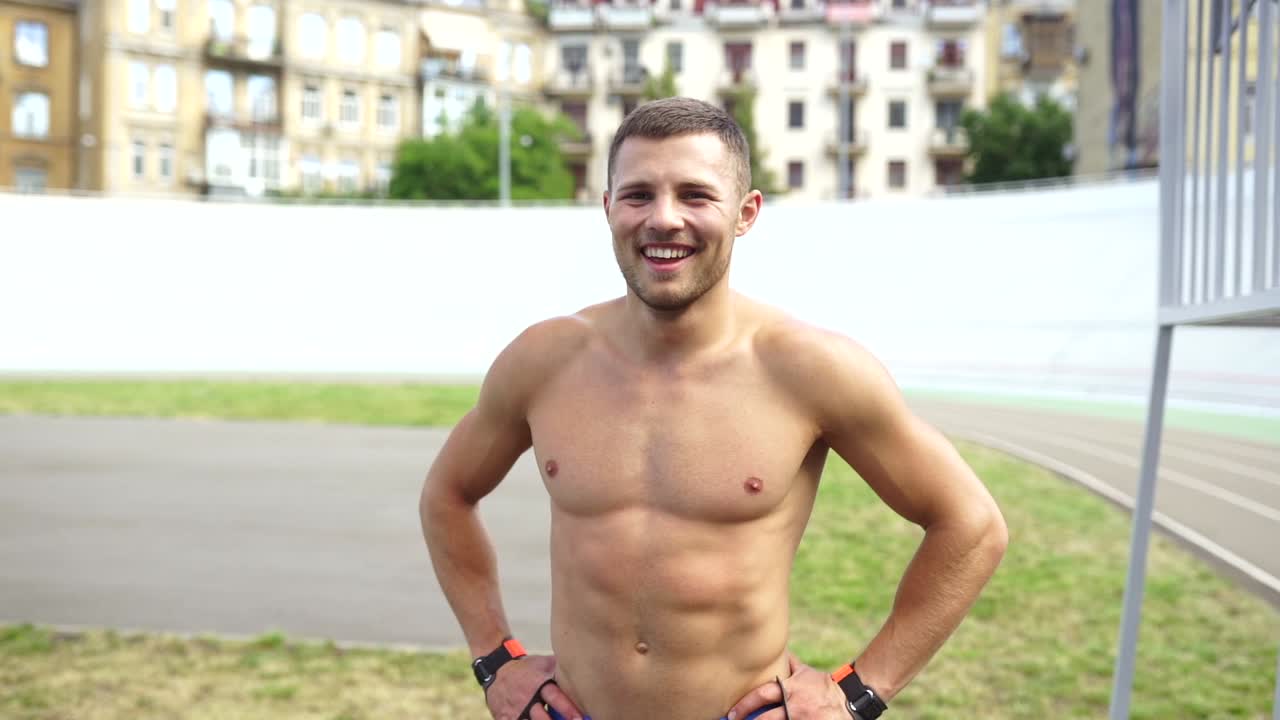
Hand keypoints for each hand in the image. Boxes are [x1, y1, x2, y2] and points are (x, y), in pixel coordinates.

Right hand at [485, 654, 586, 719]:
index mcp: (538, 683)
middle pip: (542, 717)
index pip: (554, 697)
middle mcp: (527, 698)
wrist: (497, 668)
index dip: (567, 709)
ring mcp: (515, 710)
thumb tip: (585, 668)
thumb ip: (561, 670)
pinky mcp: (505, 718)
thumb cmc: (527, 667)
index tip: (580, 718)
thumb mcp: (543, 664)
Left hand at [726, 652, 849, 719]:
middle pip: (766, 718)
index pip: (762, 695)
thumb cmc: (824, 685)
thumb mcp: (805, 673)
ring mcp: (802, 719)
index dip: (745, 705)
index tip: (732, 713)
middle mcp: (794, 706)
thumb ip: (790, 665)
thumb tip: (778, 652)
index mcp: (790, 689)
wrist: (850, 698)